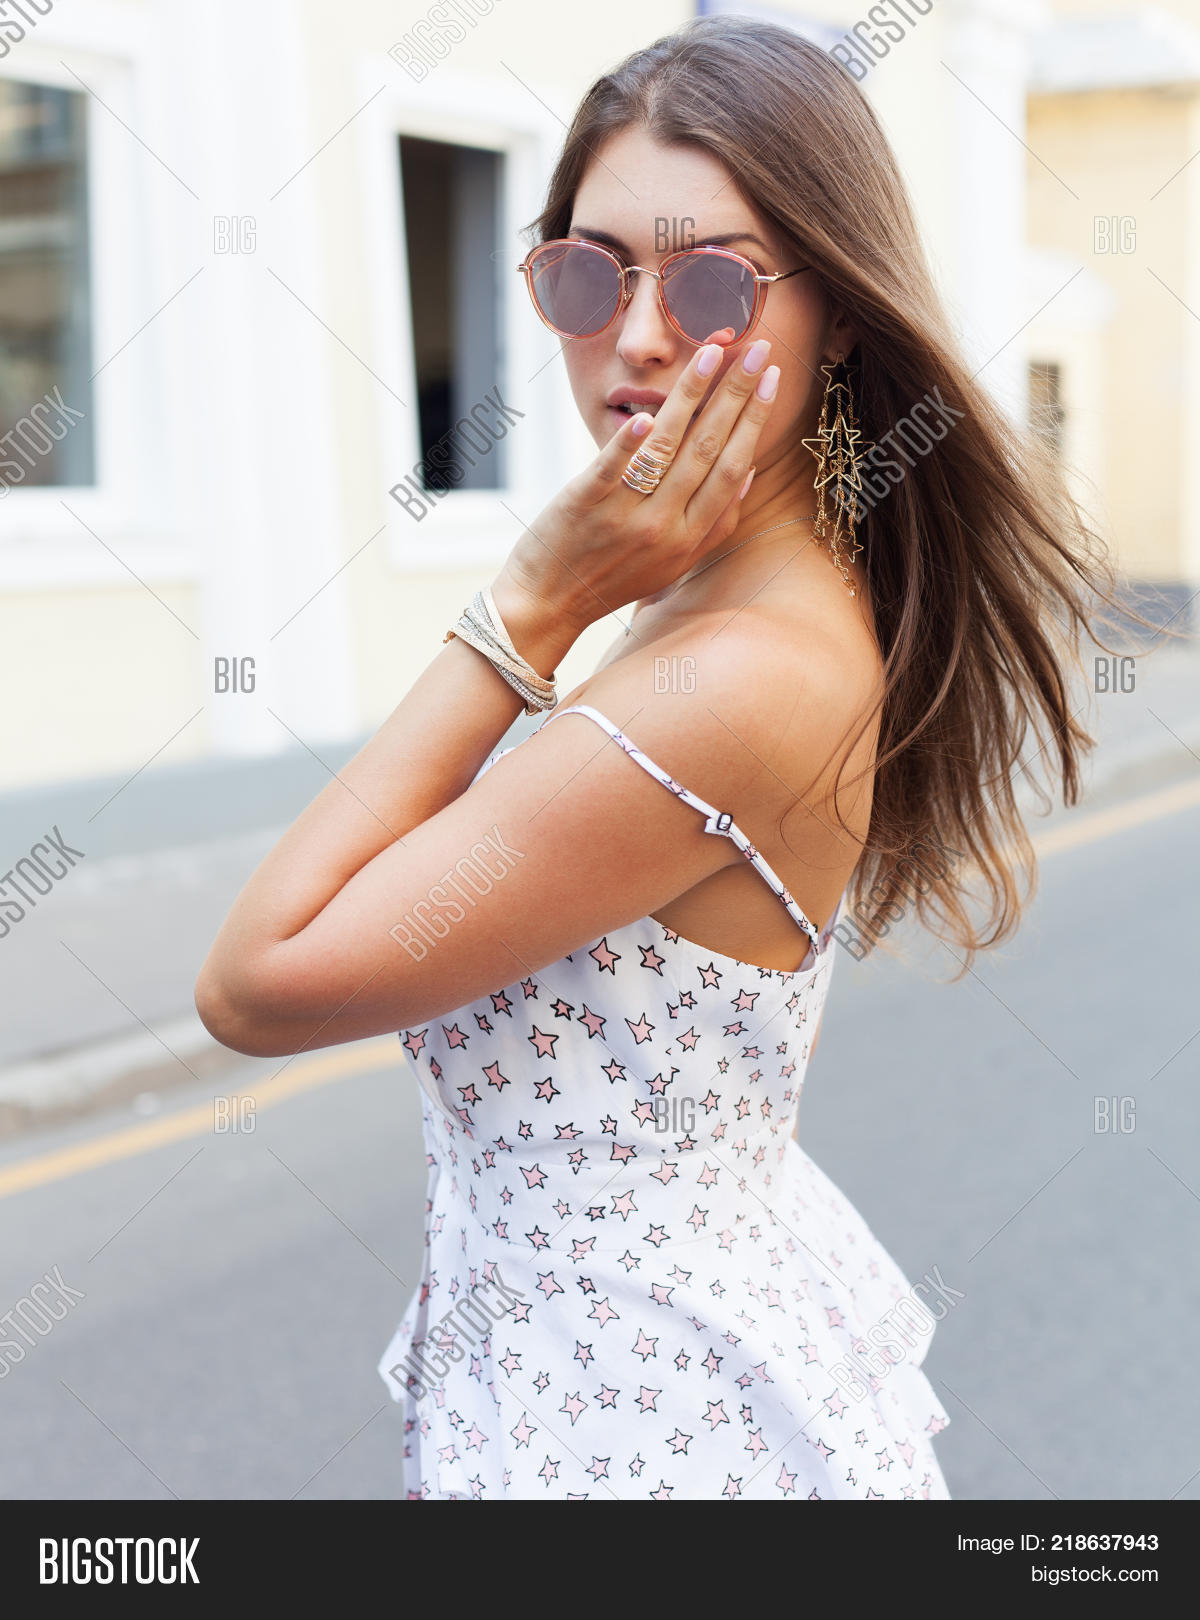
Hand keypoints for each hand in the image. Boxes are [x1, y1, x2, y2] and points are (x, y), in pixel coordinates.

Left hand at [493, 339, 779, 646]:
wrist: (551, 603)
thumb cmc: (613, 579)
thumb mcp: (675, 563)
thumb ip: (714, 525)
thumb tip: (748, 473)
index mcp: (690, 538)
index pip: (732, 468)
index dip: (755, 421)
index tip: (771, 379)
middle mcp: (665, 527)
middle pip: (708, 449)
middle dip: (737, 395)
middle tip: (758, 348)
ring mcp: (625, 514)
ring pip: (668, 448)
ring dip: (693, 396)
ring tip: (712, 353)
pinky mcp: (585, 503)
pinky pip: (611, 468)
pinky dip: (629, 443)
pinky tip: (647, 415)